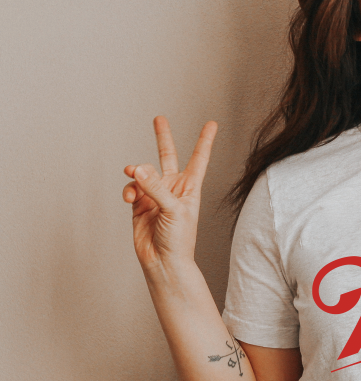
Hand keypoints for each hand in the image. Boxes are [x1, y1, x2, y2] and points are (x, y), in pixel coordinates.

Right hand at [123, 116, 217, 271]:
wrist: (164, 261)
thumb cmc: (179, 239)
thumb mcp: (173, 210)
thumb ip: (156, 187)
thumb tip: (138, 167)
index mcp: (190, 187)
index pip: (199, 158)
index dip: (205, 140)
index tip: (212, 123)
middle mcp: (173, 188)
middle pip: (167, 156)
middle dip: (163, 137)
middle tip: (159, 118)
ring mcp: (155, 195)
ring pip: (142, 173)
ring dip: (137, 174)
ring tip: (133, 176)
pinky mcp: (140, 204)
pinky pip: (131, 188)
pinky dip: (129, 190)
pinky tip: (130, 198)